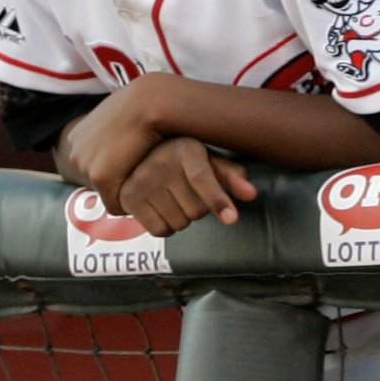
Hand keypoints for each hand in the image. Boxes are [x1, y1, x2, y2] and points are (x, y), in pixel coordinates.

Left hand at [62, 80, 168, 211]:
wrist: (151, 101)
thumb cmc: (145, 106)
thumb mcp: (122, 118)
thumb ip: (116, 134)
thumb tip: (126, 143)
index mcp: (78, 137)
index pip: (95, 169)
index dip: (119, 171)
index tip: (136, 163)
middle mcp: (74, 151)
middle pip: (98, 185)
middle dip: (120, 184)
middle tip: (143, 174)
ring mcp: (85, 165)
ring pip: (107, 196)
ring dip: (126, 192)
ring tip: (147, 179)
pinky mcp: (100, 176)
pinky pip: (117, 206)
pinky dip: (133, 203)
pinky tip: (148, 187)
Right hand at [116, 138, 257, 236]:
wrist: (137, 155)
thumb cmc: (184, 160)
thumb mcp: (209, 161)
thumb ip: (232, 176)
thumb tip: (252, 194)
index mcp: (186, 149)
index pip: (201, 178)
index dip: (218, 200)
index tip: (231, 219)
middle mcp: (160, 162)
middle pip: (196, 211)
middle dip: (199, 208)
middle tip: (188, 193)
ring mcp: (141, 180)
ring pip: (180, 223)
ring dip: (182, 218)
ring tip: (173, 198)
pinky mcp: (128, 197)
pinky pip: (160, 231)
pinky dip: (166, 226)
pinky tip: (161, 208)